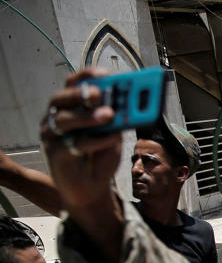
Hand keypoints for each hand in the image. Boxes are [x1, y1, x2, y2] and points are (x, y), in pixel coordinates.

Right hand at [40, 67, 122, 214]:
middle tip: (100, 93)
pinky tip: (112, 138)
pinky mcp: (56, 155)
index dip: (86, 76)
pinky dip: (95, 140)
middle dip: (81, 93)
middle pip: (61, 98)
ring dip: (88, 116)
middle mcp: (56, 118)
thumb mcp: (113, 135)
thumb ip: (118, 121)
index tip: (104, 73)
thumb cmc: (100, 157)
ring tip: (109, 115)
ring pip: (64, 120)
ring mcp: (52, 136)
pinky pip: (73, 144)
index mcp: (70, 108)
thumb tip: (128, 105)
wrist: (91, 189)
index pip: (72, 85)